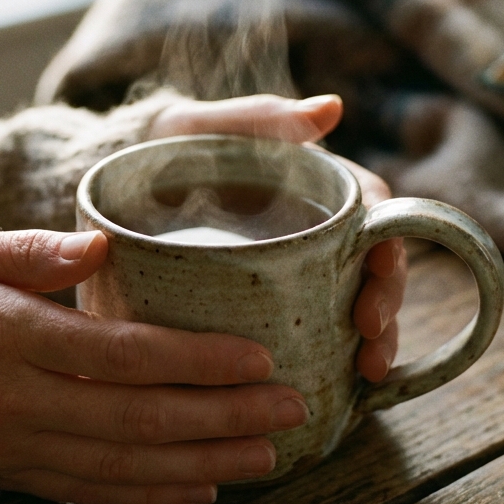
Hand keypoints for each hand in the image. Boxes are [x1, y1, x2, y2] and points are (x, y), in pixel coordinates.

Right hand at [0, 227, 308, 503]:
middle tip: (290, 410)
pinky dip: (149, 497)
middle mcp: (16, 399)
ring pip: (123, 466)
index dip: (197, 360)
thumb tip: (101, 242)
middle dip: (222, 416)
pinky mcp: (8, 475)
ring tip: (266, 457)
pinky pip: (88, 495)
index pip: (123, 353)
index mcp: (11, 334)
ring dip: (203, 464)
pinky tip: (201, 490)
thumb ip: (32, 249)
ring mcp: (13, 446)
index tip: (261, 357)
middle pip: (138, 418)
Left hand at [150, 93, 406, 382]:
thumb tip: (331, 109)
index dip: (388, 241)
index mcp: (316, 190)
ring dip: (374, 342)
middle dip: (386, 303)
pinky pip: (314, 340)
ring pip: (354, 311)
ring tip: (366, 374)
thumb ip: (262, 119)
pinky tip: (338, 394)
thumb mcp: (206, 126)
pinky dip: (334, 366)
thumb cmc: (166, 147)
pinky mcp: (271, 311)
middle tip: (370, 336)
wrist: (114, 190)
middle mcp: (317, 236)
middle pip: (374, 270)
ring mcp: (298, 276)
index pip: (374, 215)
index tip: (379, 269)